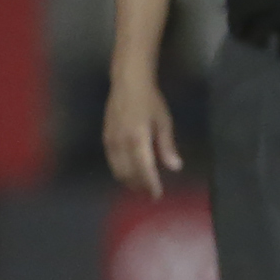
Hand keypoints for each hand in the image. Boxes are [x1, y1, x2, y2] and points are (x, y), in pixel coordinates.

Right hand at [102, 76, 182, 198]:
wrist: (128, 84)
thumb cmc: (151, 102)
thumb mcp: (164, 123)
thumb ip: (167, 146)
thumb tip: (175, 167)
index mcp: (138, 139)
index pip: (144, 169)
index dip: (150, 184)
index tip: (156, 196)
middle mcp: (121, 143)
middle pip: (128, 173)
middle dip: (139, 185)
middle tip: (150, 193)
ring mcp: (110, 141)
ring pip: (117, 169)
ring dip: (129, 181)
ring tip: (141, 187)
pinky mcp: (105, 138)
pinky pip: (112, 161)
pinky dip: (121, 171)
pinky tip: (130, 173)